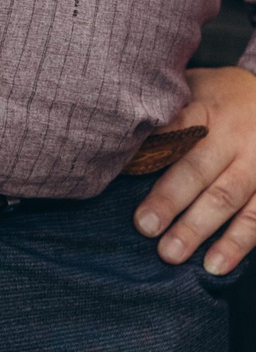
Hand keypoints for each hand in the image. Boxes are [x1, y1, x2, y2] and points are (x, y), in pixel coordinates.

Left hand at [134, 65, 255, 273]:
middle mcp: (232, 136)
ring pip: (226, 198)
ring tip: (171, 253)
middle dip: (170, 199)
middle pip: (198, 169)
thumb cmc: (222, 97)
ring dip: (198, 228)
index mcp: (206, 108)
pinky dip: (237, 243)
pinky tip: (215, 265)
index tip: (122, 171)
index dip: (151, 151)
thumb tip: (113, 126)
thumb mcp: (196, 86)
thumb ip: (165, 105)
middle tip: (144, 226)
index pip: (175, 129)